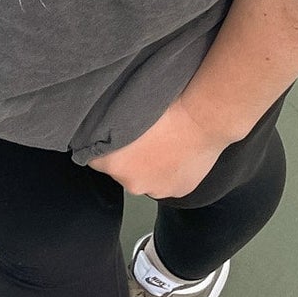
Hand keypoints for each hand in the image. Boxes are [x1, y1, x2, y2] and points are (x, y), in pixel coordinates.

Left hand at [86, 95, 232, 197]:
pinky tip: (178, 152)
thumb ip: (111, 128)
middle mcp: (131, 183)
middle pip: (121, 170)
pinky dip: (169, 171)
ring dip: (149, 166)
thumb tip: (104, 128)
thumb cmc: (166, 105)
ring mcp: (156, 190)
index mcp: (113, 163)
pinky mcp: (178, 191)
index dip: (103, 145)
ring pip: (145, 178)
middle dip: (129, 156)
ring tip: (164, 143)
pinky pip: (167, 181)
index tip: (113, 135)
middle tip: (144, 135)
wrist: (203, 116)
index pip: (94, 158)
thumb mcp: (128, 110)